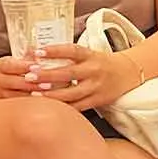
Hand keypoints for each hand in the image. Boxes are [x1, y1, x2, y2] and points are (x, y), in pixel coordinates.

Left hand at [17, 42, 133, 111]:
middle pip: (69, 73)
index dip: (54, 51)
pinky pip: (78, 106)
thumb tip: (36, 53)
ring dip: (52, 94)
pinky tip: (49, 107)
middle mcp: (94, 71)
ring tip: (34, 93)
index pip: (72, 50)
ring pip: (72, 93)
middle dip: (47, 75)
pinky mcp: (97, 101)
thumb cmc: (101, 63)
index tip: (37, 52)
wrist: (128, 73)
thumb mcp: (89, 54)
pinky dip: (63, 107)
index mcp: (91, 56)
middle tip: (29, 75)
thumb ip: (67, 56)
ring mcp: (96, 88)